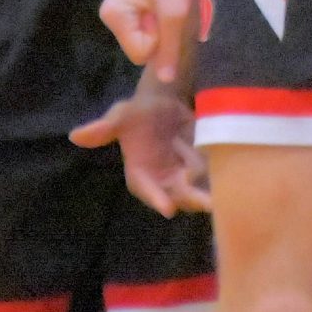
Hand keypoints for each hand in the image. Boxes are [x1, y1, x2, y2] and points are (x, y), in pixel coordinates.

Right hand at [71, 77, 211, 217]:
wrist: (165, 103)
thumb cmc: (138, 112)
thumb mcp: (122, 114)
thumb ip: (104, 127)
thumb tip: (76, 135)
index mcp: (140, 174)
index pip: (146, 189)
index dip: (156, 198)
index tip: (168, 209)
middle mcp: (162, 182)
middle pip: (178, 196)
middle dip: (192, 200)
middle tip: (208, 203)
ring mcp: (183, 178)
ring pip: (198, 189)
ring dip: (210, 190)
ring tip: (223, 189)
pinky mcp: (202, 170)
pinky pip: (213, 178)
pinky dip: (221, 178)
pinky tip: (236, 175)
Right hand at [100, 0, 195, 85]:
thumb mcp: (174, 11)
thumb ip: (168, 47)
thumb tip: (165, 80)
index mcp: (114, 17)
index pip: (140, 53)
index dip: (161, 39)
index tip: (168, 13)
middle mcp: (111, 15)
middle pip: (142, 44)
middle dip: (162, 30)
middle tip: (171, 3)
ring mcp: (120, 7)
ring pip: (148, 33)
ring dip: (164, 20)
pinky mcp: (131, 0)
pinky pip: (148, 20)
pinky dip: (162, 12)